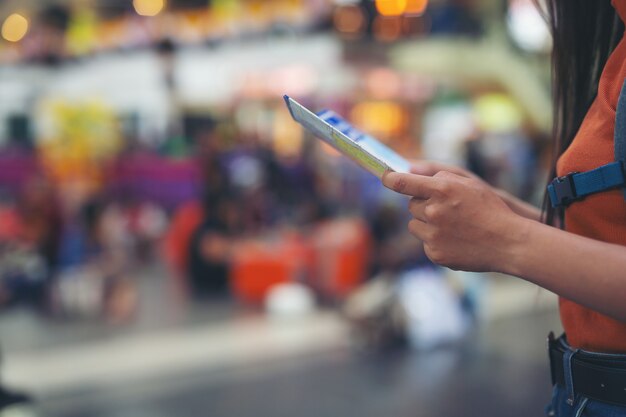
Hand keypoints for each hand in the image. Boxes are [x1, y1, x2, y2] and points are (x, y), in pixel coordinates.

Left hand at [382, 170, 528, 272]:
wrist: (508, 242)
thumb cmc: (490, 208)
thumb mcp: (469, 183)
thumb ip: (439, 177)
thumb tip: (410, 173)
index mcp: (441, 189)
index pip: (402, 183)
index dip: (390, 179)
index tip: (385, 177)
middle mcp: (433, 211)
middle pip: (411, 205)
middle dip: (424, 205)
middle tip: (446, 209)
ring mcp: (433, 234)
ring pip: (414, 224)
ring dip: (426, 223)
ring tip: (453, 225)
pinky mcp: (434, 253)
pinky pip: (425, 242)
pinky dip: (436, 241)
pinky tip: (456, 240)